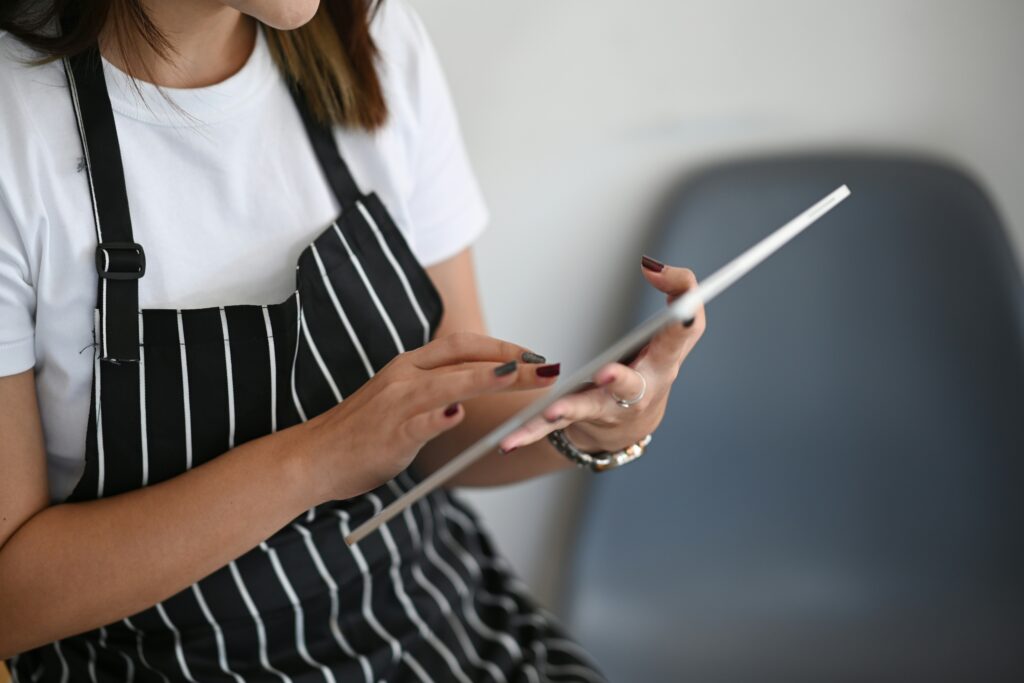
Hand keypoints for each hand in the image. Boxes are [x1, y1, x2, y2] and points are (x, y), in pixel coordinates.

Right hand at [299, 332, 558, 501]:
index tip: (533, 355)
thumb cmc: (361, 432)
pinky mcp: (389, 434)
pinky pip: (418, 423)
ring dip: (486, 379)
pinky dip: (439, 417)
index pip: (462, 345)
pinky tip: (460, 414)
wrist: (314, 456)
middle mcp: (404, 376)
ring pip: (447, 383)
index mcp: (408, 365)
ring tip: (519, 377)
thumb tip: (474, 389)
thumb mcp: (401, 400)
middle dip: (510, 361)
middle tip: (547, 367)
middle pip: (465, 360)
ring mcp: (396, 404)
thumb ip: (436, 391)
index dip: (501, 347)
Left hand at [499, 256, 704, 454]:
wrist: (635, 421)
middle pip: (632, 386)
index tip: (679, 308)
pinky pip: (553, 426)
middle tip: (605, 373)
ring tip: (551, 410)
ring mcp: (610, 409)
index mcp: (665, 360)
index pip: (681, 335)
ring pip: (589, 409)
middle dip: (619, 380)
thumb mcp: (671, 328)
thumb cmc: (653, 363)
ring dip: (571, 410)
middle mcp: (641, 390)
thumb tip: (650, 263)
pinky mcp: (580, 420)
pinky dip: (530, 433)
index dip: (684, 320)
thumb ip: (676, 288)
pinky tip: (508, 441)